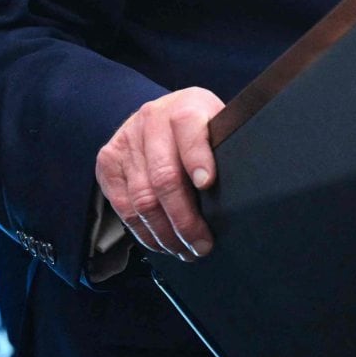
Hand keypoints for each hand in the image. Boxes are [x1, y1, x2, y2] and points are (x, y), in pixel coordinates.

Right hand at [94, 87, 222, 261]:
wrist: (160, 114)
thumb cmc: (198, 130)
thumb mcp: (217, 127)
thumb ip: (225, 151)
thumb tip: (247, 191)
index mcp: (185, 106)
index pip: (189, 129)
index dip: (197, 158)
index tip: (207, 184)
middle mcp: (152, 119)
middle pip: (164, 177)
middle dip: (184, 219)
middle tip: (201, 244)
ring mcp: (126, 140)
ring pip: (142, 199)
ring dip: (165, 234)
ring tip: (184, 250)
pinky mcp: (108, 161)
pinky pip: (123, 207)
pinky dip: (143, 232)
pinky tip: (161, 242)